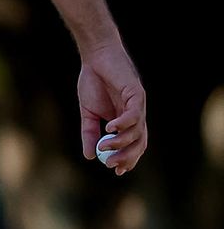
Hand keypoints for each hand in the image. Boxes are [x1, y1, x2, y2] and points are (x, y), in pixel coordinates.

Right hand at [77, 43, 146, 174]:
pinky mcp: (136, 94)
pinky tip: (109, 128)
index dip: (127, 159)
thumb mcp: (88, 112)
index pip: (133, 145)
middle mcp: (136, 115)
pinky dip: (123, 124)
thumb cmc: (92, 82)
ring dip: (122, 142)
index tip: (115, 171)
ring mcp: (138, 105)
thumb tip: (89, 156)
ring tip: (105, 146)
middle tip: (112, 164)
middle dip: (127, 156)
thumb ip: (89, 133)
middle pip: (139, 143)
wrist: (95, 57)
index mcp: (126, 121)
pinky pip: (133, 115)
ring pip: (137, 132)